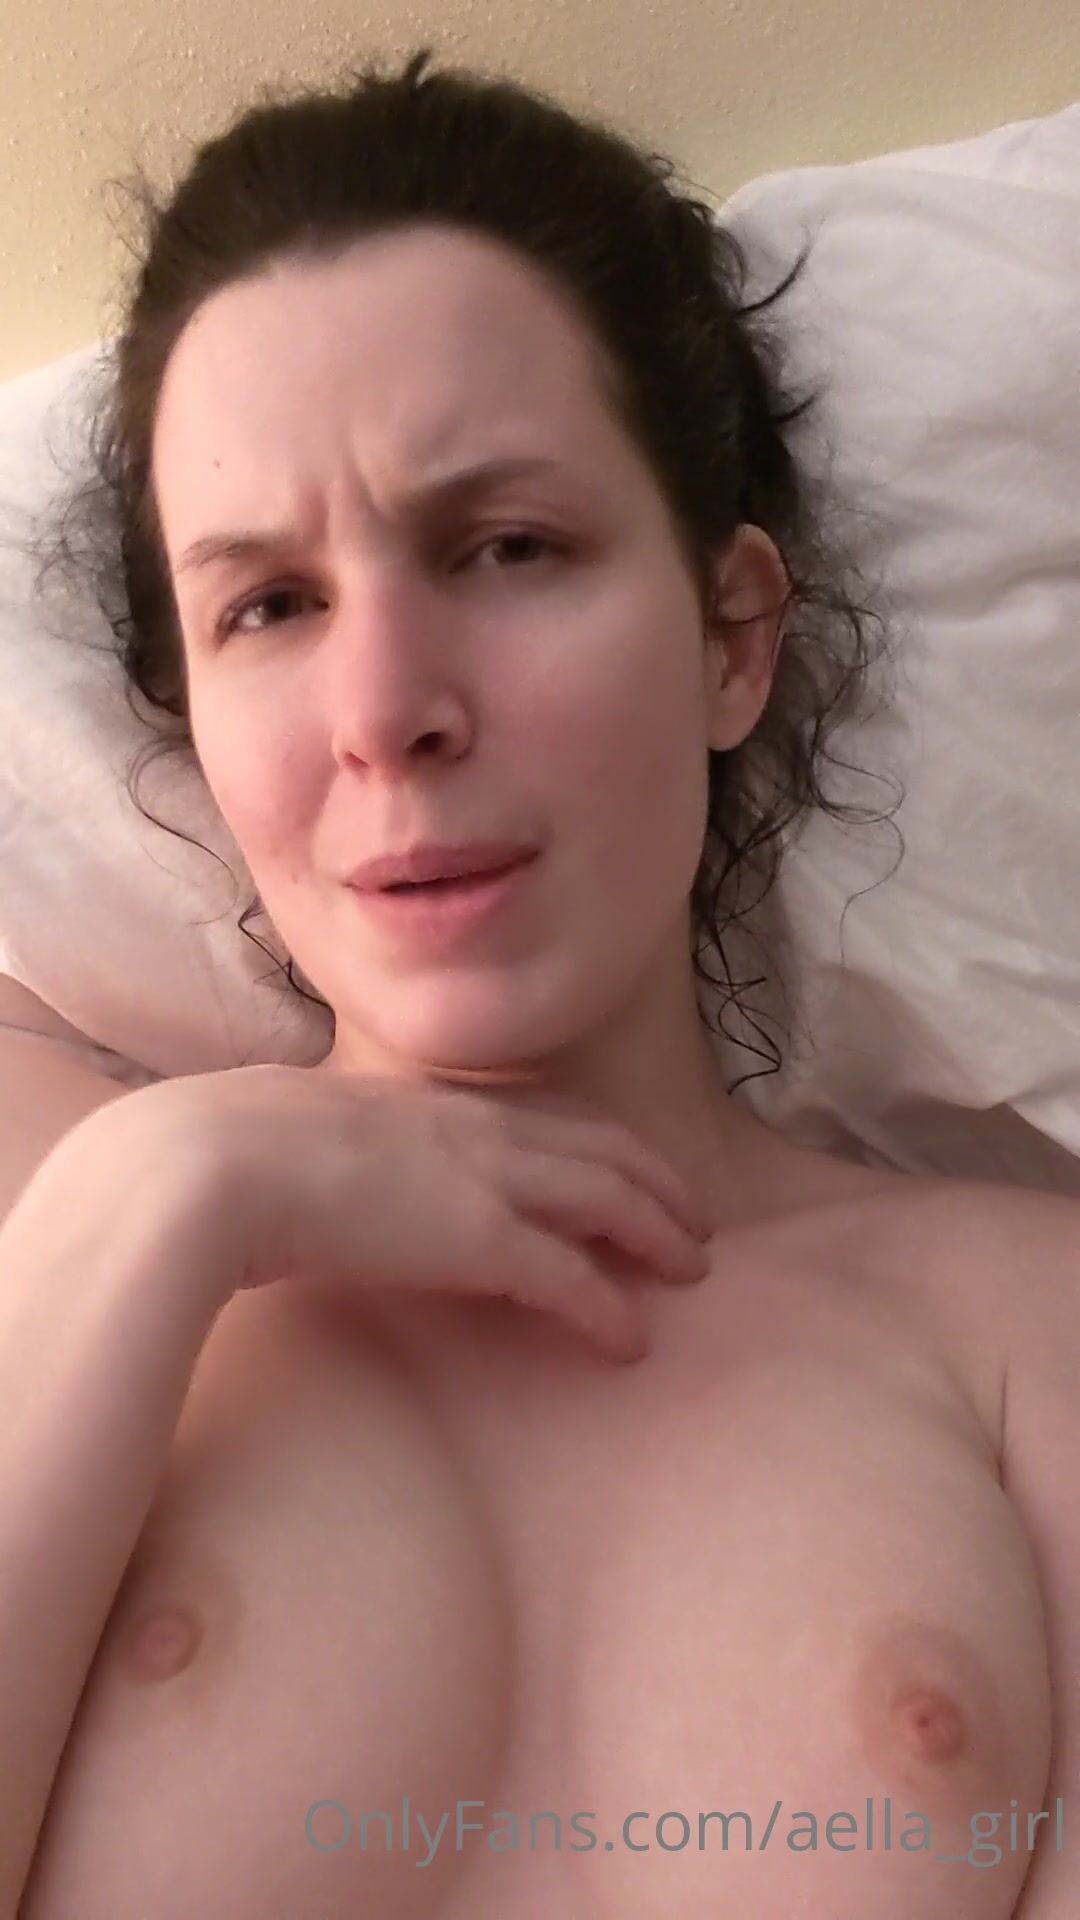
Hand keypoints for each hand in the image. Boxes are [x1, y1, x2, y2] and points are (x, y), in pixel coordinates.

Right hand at [131, 1064, 711, 1363]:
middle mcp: (476, 1128)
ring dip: (659, 1233)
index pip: (550, 1114)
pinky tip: (630, 1340)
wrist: (217, 1161)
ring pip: (609, 1200)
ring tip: (691, 1270)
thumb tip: (339, 1179)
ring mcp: (486, 1179)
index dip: (603, 1142)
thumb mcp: (312, 1133)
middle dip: (658, 1182)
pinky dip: (609, 1309)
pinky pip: (572, 1279)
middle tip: (694, 1221)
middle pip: (603, 1147)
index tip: (634, 1167)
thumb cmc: (236, 1151)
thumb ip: (351, 1151)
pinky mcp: (481, 1241)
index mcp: (437, 1103)